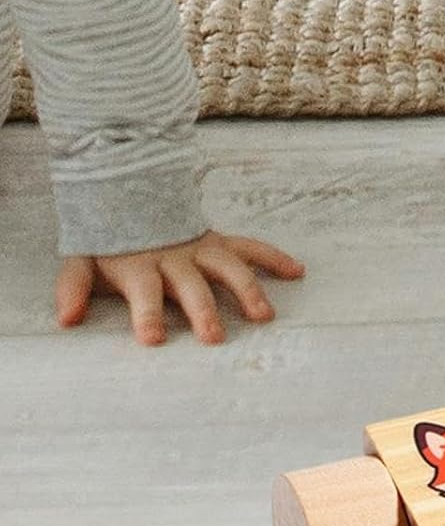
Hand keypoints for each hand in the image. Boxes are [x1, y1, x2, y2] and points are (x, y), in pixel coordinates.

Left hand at [55, 231, 305, 345]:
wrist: (125, 187)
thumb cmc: (108, 238)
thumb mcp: (82, 258)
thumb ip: (74, 287)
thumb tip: (66, 319)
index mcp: (140, 265)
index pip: (144, 293)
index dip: (148, 315)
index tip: (153, 339)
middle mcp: (175, 258)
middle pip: (191, 287)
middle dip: (203, 311)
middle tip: (214, 336)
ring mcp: (201, 249)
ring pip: (228, 268)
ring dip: (247, 290)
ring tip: (263, 315)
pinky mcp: (220, 242)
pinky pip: (251, 248)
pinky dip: (274, 257)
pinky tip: (297, 272)